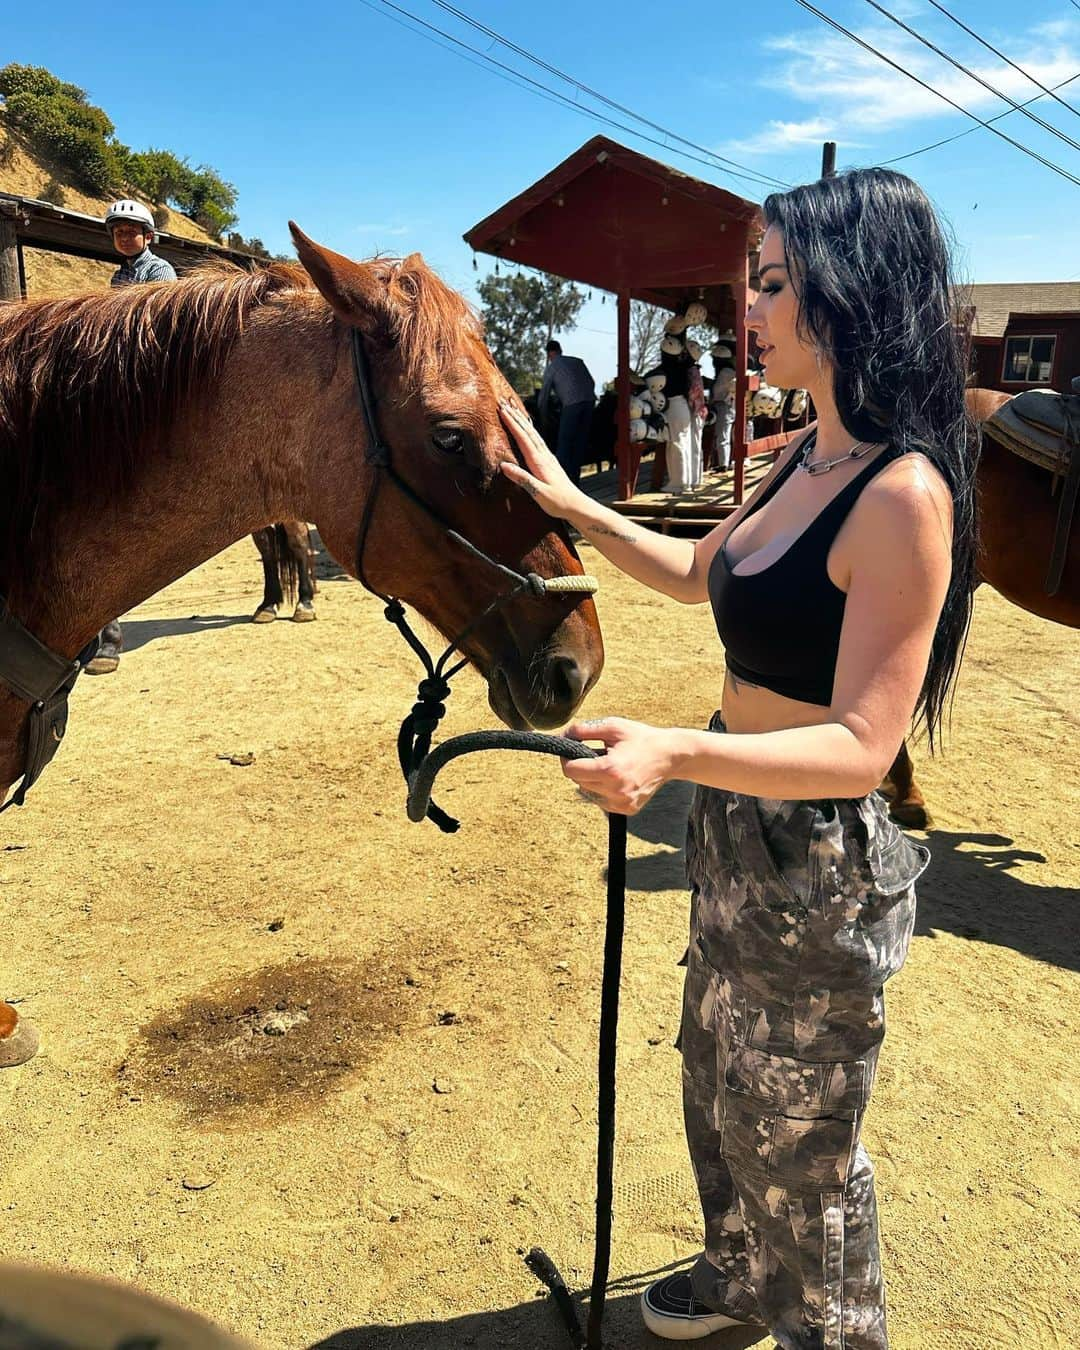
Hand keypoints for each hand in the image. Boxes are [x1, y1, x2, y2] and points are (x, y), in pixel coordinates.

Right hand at [498, 402, 586, 520]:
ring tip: (514, 410)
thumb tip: (504, 466)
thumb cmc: (558, 502)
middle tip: (504, 403)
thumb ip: (522, 478)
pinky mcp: (550, 461)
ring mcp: (548, 457)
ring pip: (534, 434)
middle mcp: (544, 456)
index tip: (502, 411)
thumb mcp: (538, 493)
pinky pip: (538, 440)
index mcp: (539, 462)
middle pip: (529, 432)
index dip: (512, 424)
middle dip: (516, 417)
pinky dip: (531, 430)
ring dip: (523, 421)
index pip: (523, 438)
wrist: (576, 505)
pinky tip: (529, 429)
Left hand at [560, 717, 679, 815]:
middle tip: (596, 754)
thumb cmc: (641, 738)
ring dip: (592, 778)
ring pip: (588, 792)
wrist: (670, 756)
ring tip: (610, 765)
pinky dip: (603, 789)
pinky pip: (602, 800)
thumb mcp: (612, 726)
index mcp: (610, 770)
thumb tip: (562, 736)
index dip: (567, 758)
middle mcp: (615, 791)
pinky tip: (617, 777)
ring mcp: (622, 803)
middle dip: (581, 767)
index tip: (573, 749)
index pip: (570, 770)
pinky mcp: (627, 810)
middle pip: (578, 781)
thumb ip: (583, 730)